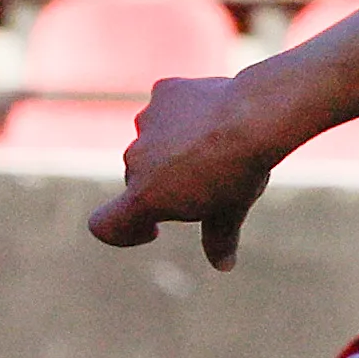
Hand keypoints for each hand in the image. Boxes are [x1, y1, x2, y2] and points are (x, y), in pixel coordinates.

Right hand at [87, 73, 284, 270]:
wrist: (255, 116)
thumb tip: (223, 265)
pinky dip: (185, 114)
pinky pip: (169, 107)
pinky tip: (216, 116)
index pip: (104, 225)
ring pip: (154, 141)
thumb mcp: (231, 211)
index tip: (155, 227)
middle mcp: (135, 159)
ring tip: (219, 145)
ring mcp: (146, 122)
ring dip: (175, 147)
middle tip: (213, 179)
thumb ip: (220, 240)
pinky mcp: (163, 92)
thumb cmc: (241, 171)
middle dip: (166, 184)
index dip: (124, 233)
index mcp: (145, 197)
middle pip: (141, 179)